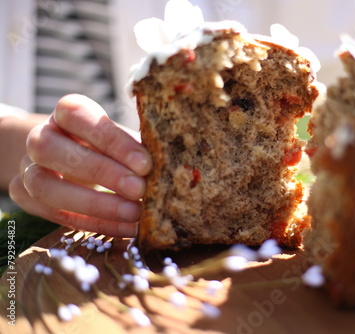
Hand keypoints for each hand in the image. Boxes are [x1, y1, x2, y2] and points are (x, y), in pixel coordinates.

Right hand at [9, 94, 151, 236]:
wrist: (66, 159)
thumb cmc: (106, 146)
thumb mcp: (121, 140)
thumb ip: (136, 150)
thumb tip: (169, 169)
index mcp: (66, 113)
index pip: (77, 115)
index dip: (111, 140)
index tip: (145, 163)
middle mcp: (40, 137)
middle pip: (53, 150)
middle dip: (101, 172)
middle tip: (140, 189)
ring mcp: (28, 169)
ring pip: (45, 187)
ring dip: (94, 204)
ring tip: (134, 213)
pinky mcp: (27, 199)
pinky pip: (56, 216)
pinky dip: (95, 224)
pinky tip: (127, 228)